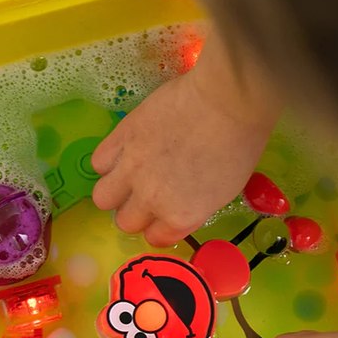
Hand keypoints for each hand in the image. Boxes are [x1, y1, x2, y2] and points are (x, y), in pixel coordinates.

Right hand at [91, 32, 278, 246]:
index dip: (159, 226)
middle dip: (136, 212)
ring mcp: (132, 169)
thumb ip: (194, 207)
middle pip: (125, 222)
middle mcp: (151, 200)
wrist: (227, 100)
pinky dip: (108, 162)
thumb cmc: (239, 144)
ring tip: (129, 176)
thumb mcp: (224, 191)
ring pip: (103, 198)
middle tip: (148, 193)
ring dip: (115, 192)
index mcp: (181, 216)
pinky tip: (124, 153)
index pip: (155, 238)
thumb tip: (179, 204)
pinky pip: (98, 162)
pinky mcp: (121, 139)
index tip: (164, 214)